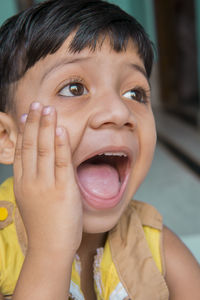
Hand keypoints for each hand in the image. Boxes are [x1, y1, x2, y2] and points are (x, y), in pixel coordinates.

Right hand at [13, 102, 82, 255]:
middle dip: (34, 123)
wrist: (50, 248)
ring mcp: (47, 185)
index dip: (24, 132)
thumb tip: (39, 165)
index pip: (21, 151)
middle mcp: (31, 181)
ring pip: (45, 150)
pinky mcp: (64, 190)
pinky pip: (62, 162)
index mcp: (23, 183)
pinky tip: (60, 130)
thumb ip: (34, 181)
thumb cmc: (44, 225)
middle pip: (31, 146)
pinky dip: (61, 145)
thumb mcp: (32, 200)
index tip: (26, 115)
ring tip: (48, 109)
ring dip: (46, 127)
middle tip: (37, 104)